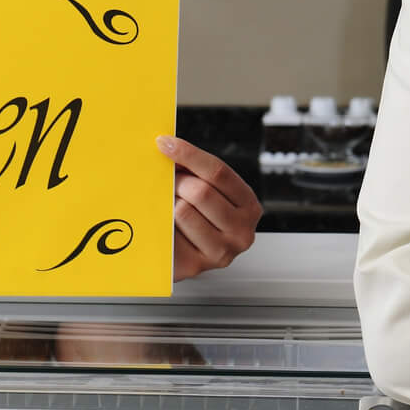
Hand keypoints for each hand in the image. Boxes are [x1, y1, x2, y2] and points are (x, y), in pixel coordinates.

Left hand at [159, 136, 262, 280]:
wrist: (190, 257)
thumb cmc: (201, 219)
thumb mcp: (209, 192)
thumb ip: (196, 171)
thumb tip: (168, 147)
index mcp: (248, 206)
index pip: (219, 172)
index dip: (190, 154)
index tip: (166, 144)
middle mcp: (242, 231)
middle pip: (201, 191)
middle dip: (177, 181)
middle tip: (166, 182)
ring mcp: (221, 251)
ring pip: (183, 211)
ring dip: (169, 204)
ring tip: (169, 206)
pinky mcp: (196, 265)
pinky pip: (169, 232)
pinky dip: (161, 223)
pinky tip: (164, 224)